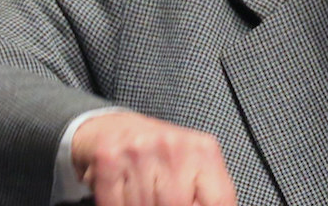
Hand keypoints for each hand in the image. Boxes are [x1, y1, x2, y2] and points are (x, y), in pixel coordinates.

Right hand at [71, 112, 237, 205]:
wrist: (115, 129)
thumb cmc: (161, 155)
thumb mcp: (194, 166)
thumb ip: (207, 193)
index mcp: (203, 149)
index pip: (218, 200)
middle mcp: (172, 145)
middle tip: (161, 201)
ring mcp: (140, 150)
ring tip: (145, 196)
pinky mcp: (109, 158)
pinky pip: (114, 203)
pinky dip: (118, 205)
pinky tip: (125, 195)